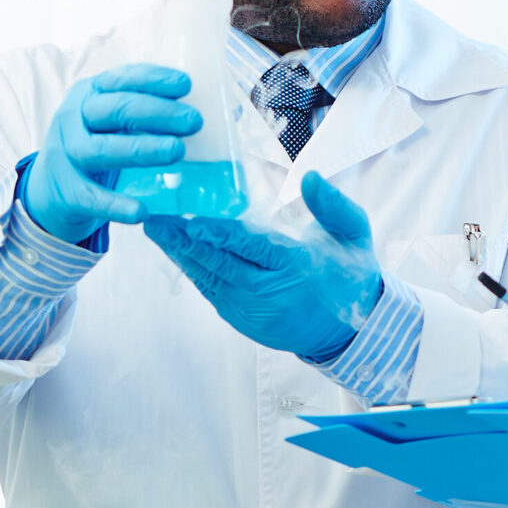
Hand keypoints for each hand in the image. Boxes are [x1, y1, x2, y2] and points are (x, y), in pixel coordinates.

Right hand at [20, 64, 201, 244]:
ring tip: (176, 151)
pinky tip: (142, 210)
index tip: (185, 85)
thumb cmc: (95, 146)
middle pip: (116, 110)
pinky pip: (93, 198)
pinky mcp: (67, 191)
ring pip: (103, 149)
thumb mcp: (110, 121)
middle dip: (158, 113)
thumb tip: (193, 110)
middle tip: (194, 121)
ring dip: (142, 149)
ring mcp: (67, 155)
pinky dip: (117, 204)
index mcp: (88, 94)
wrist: (51, 189)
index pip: (121, 80)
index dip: (153, 80)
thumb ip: (141, 113)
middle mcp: (73, 119)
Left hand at [146, 172, 382, 364]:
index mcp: (299, 267)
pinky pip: (211, 291)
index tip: (190, 219)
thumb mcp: (354, 234)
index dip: (219, 234)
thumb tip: (309, 176)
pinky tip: (175, 250)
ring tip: (155, 229)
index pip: (253, 247)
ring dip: (181, 254)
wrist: (353, 331)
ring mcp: (253, 311)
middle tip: (154, 218)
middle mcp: (272, 293)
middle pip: (221, 264)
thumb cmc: (350, 274)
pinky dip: (192, 270)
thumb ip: (333, 205)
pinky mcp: (242, 320)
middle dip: (184, 241)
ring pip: (210, 279)